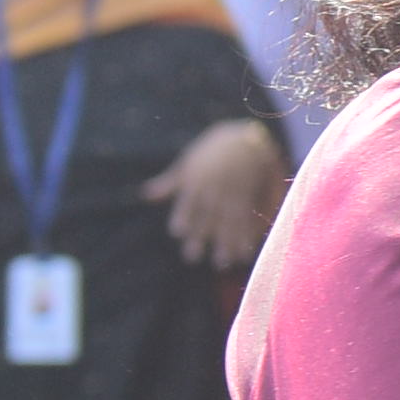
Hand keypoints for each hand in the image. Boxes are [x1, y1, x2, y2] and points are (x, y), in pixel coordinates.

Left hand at [154, 118, 291, 274]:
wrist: (247, 137)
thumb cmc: (213, 150)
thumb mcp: (189, 162)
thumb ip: (170, 182)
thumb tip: (146, 195)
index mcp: (198, 179)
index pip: (189, 201)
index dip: (184, 215)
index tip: (178, 232)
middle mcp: (217, 187)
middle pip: (208, 215)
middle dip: (201, 236)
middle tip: (192, 258)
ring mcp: (236, 191)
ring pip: (231, 219)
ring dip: (227, 242)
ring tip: (223, 262)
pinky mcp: (253, 195)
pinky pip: (252, 216)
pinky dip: (250, 233)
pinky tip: (247, 249)